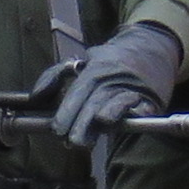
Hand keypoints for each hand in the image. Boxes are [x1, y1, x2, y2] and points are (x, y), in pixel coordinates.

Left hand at [47, 25, 184, 152]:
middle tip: (71, 142)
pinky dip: (131, 116)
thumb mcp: (82, 60)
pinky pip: (141, 109)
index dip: (67, 112)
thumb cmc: (112, 59)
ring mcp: (132, 88)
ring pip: (115, 105)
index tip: (58, 130)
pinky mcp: (150, 100)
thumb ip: (55, 76)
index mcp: (95, 69)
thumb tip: (35, 97)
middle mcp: (113, 77)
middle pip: (95, 101)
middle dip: (81, 123)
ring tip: (90, 140)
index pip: (78, 92)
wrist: (153, 46)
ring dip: (102, 122)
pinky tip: (120, 126)